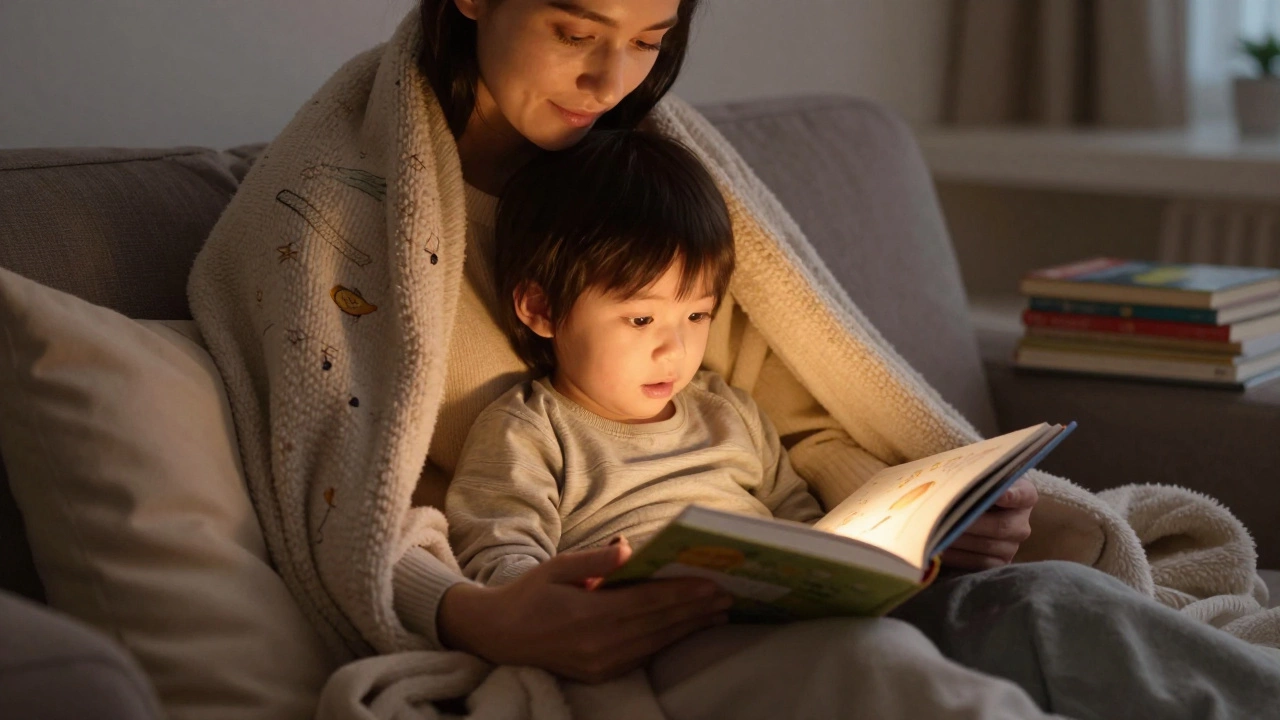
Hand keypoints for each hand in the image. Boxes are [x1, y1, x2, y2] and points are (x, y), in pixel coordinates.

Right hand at [437, 537, 733, 682]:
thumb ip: (595, 558)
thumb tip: (629, 546)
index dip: (682, 594)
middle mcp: (599, 643)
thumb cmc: (529, 594)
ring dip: (689, 628)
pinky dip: (668, 642)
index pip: (648, 602)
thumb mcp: (557, 566)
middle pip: (659, 624)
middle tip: (728, 596)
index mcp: (589, 614)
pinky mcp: (600, 674)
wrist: (497, 636)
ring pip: (656, 643)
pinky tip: (686, 631)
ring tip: (718, 614)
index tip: (711, 584)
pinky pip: (642, 657)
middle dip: (696, 610)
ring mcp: (601, 663)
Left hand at [940, 477, 1036, 570]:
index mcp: (1024, 496)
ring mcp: (1012, 546)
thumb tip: (955, 486)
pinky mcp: (1000, 562)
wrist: (978, 510)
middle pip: (1000, 526)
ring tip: (937, 534)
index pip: (1023, 495)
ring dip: (959, 541)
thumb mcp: (980, 479)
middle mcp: (1022, 524)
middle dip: (969, 523)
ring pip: (987, 546)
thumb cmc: (977, 489)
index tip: (999, 494)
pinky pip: (980, 563)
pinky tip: (941, 549)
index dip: (1012, 495)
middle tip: (945, 519)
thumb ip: (975, 480)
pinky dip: (958, 557)